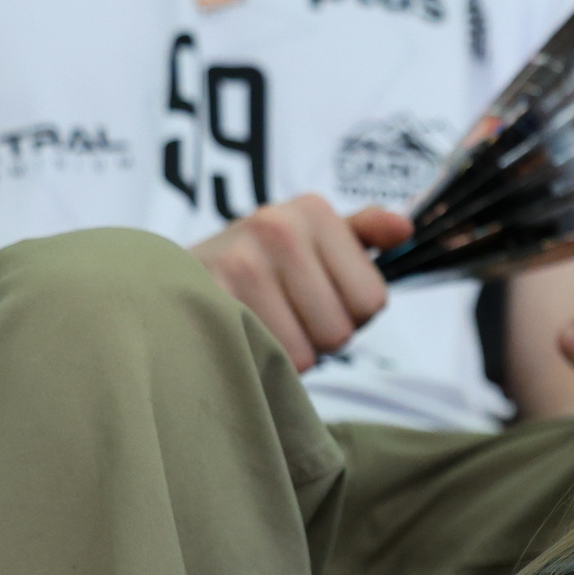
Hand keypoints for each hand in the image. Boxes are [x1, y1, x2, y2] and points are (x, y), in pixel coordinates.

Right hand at [191, 196, 410, 371]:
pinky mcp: (210, 299)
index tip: (316, 298)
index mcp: (313, 211)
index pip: (372, 301)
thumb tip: (404, 227)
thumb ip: (362, 234)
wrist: (169, 279)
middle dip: (317, 338)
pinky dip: (257, 363)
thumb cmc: (255, 266)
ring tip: (259, 325)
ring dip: (285, 355)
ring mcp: (240, 261)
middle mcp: (277, 226)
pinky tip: (239, 338)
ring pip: (304, 354)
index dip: (349, 314)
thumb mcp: (309, 238)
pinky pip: (266, 361)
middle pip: (340, 332)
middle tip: (282, 315)